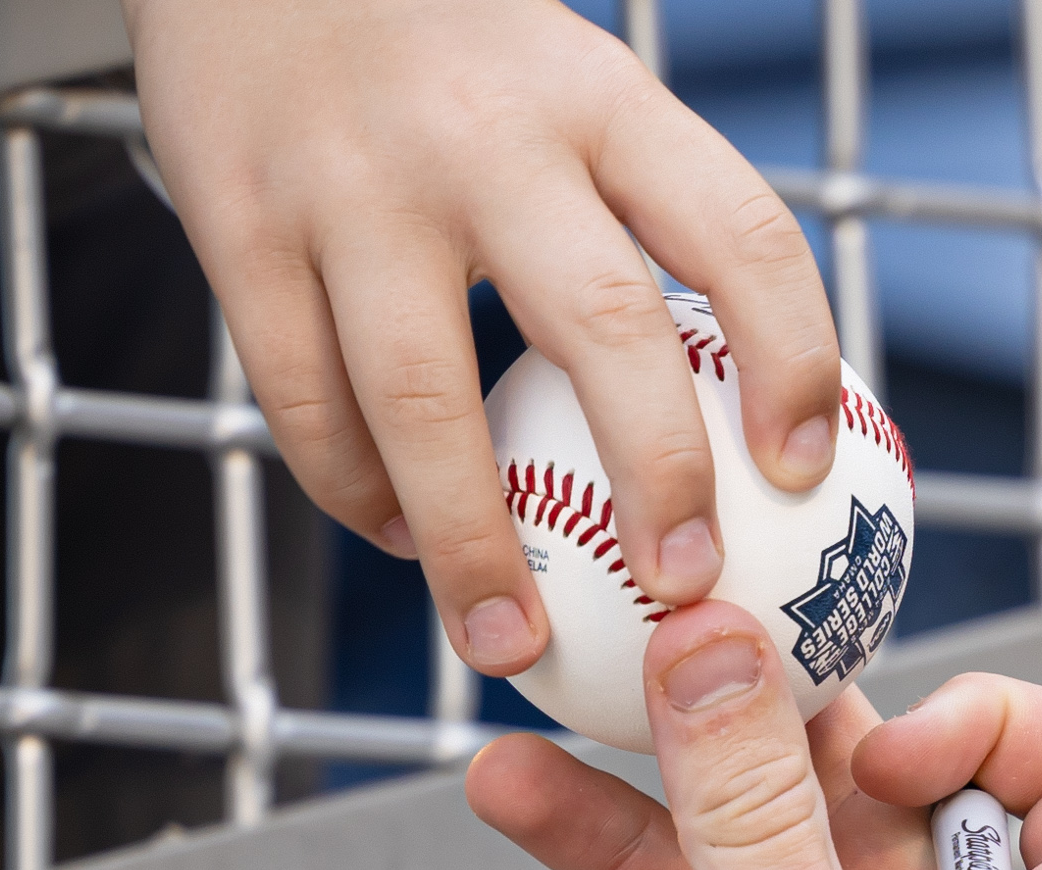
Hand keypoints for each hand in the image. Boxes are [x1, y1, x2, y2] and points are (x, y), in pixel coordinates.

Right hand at [123, 0, 840, 674]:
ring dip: (472, 543)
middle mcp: (483, 137)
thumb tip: (717, 389)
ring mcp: (351, 186)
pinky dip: (352, 494)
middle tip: (684, 592)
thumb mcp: (558, 75)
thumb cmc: (431, 39)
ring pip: (423, 401)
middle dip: (655, 480)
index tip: (805, 474)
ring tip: (505, 639)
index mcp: (593, 93)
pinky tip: (395, 536)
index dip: (792, 359)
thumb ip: (625, 199)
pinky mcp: (236, 228)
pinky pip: (301, 401)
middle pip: (600, 329)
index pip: (736, 229)